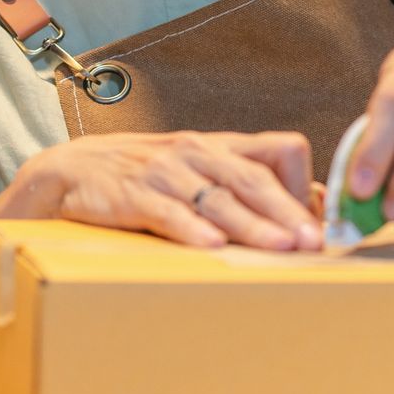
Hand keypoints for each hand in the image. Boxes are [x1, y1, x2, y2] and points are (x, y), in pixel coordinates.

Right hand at [17, 130, 322, 251]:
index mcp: (222, 146)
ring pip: (219, 198)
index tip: (322, 222)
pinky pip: (168, 213)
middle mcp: (199, 153)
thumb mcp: (198, 170)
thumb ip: (244, 185)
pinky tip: (212, 246)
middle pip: (256, 178)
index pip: (281, 150)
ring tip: (282, 247)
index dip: (305, 185)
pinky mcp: (134, 195)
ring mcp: (167, 173)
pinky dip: (191, 229)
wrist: (72, 171)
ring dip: (254, 224)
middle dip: (289, 211)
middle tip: (315, 241)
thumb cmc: (147, 177)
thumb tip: (306, 211)